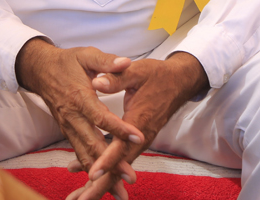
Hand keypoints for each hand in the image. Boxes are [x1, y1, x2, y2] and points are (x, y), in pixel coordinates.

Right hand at [15, 39, 142, 197]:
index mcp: (79, 97)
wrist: (40, 70)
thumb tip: (126, 62)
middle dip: (111, 163)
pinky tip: (102, 184)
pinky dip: (90, 169)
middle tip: (130, 176)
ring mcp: (68, 127)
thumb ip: (106, 61)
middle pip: (92, 144)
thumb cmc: (67, 62)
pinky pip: (79, 154)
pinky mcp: (68, 132)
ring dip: (101, 174)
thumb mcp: (86, 55)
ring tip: (119, 191)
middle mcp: (72, 117)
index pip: (101, 116)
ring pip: (84, 155)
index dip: (119, 128)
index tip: (138, 136)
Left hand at [65, 52, 208, 199]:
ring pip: (119, 168)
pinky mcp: (137, 142)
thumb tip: (96, 82)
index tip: (91, 174)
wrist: (179, 82)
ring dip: (100, 184)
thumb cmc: (158, 75)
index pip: (121, 146)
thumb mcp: (138, 71)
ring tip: (80, 198)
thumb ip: (116, 77)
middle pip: (119, 168)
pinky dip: (105, 170)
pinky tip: (85, 174)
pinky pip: (119, 160)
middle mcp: (140, 138)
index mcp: (139, 121)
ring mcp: (140, 142)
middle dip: (100, 186)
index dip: (106, 161)